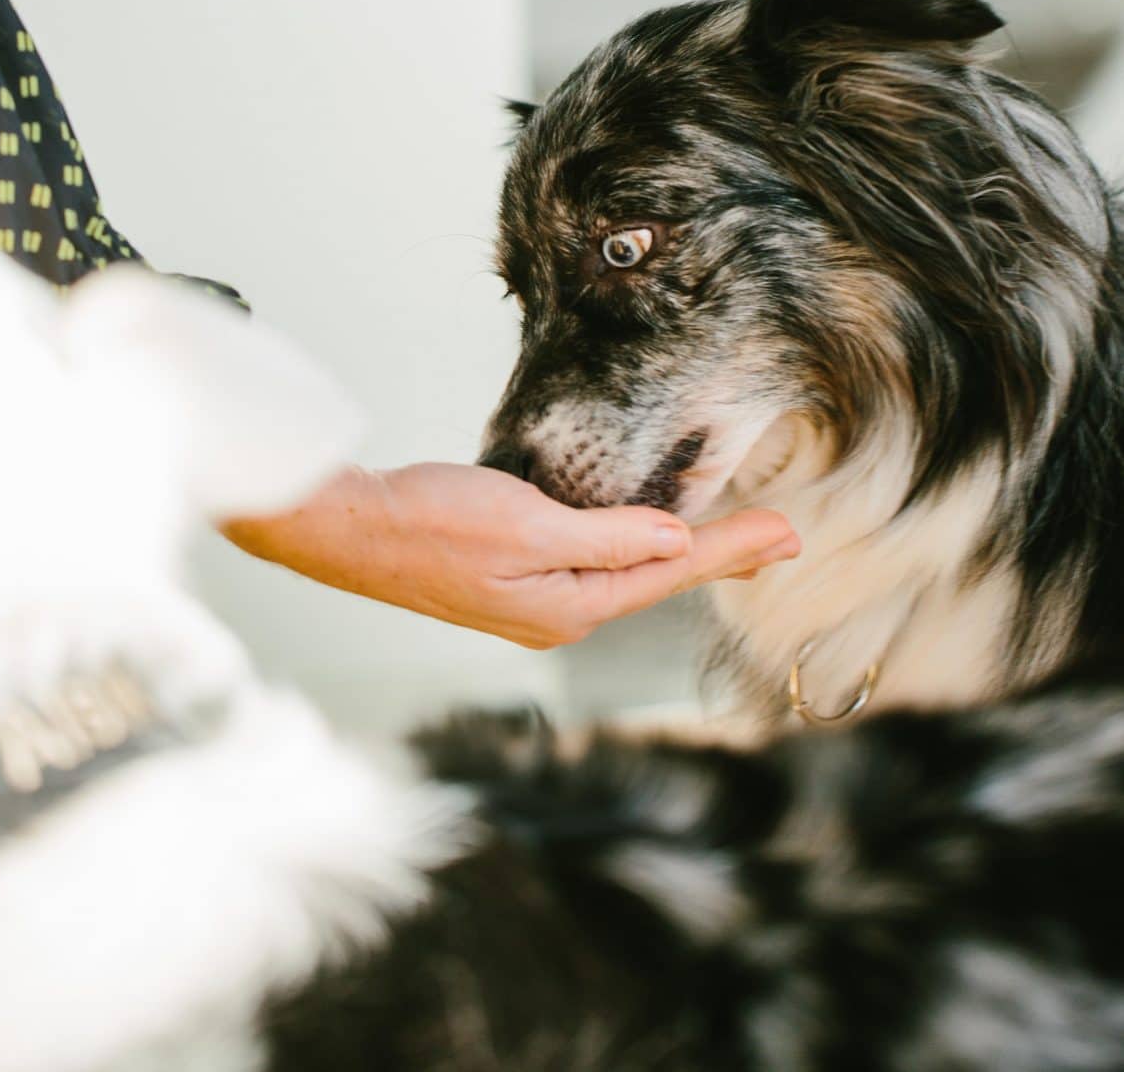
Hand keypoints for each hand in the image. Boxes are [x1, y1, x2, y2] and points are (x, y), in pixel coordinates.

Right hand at [222, 462, 799, 648]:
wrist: (349, 528)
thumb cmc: (429, 522)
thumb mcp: (528, 525)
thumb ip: (607, 536)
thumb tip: (676, 545)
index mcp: (567, 608)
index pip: (670, 572)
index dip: (733, 550)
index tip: (789, 535)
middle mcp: (557, 615)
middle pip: (658, 580)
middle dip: (723, 556)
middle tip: (784, 538)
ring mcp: (533, 602)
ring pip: (628, 574)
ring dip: (684, 553)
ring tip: (736, 540)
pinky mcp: (512, 579)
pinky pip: (593, 565)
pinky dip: (635, 546)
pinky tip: (648, 537)